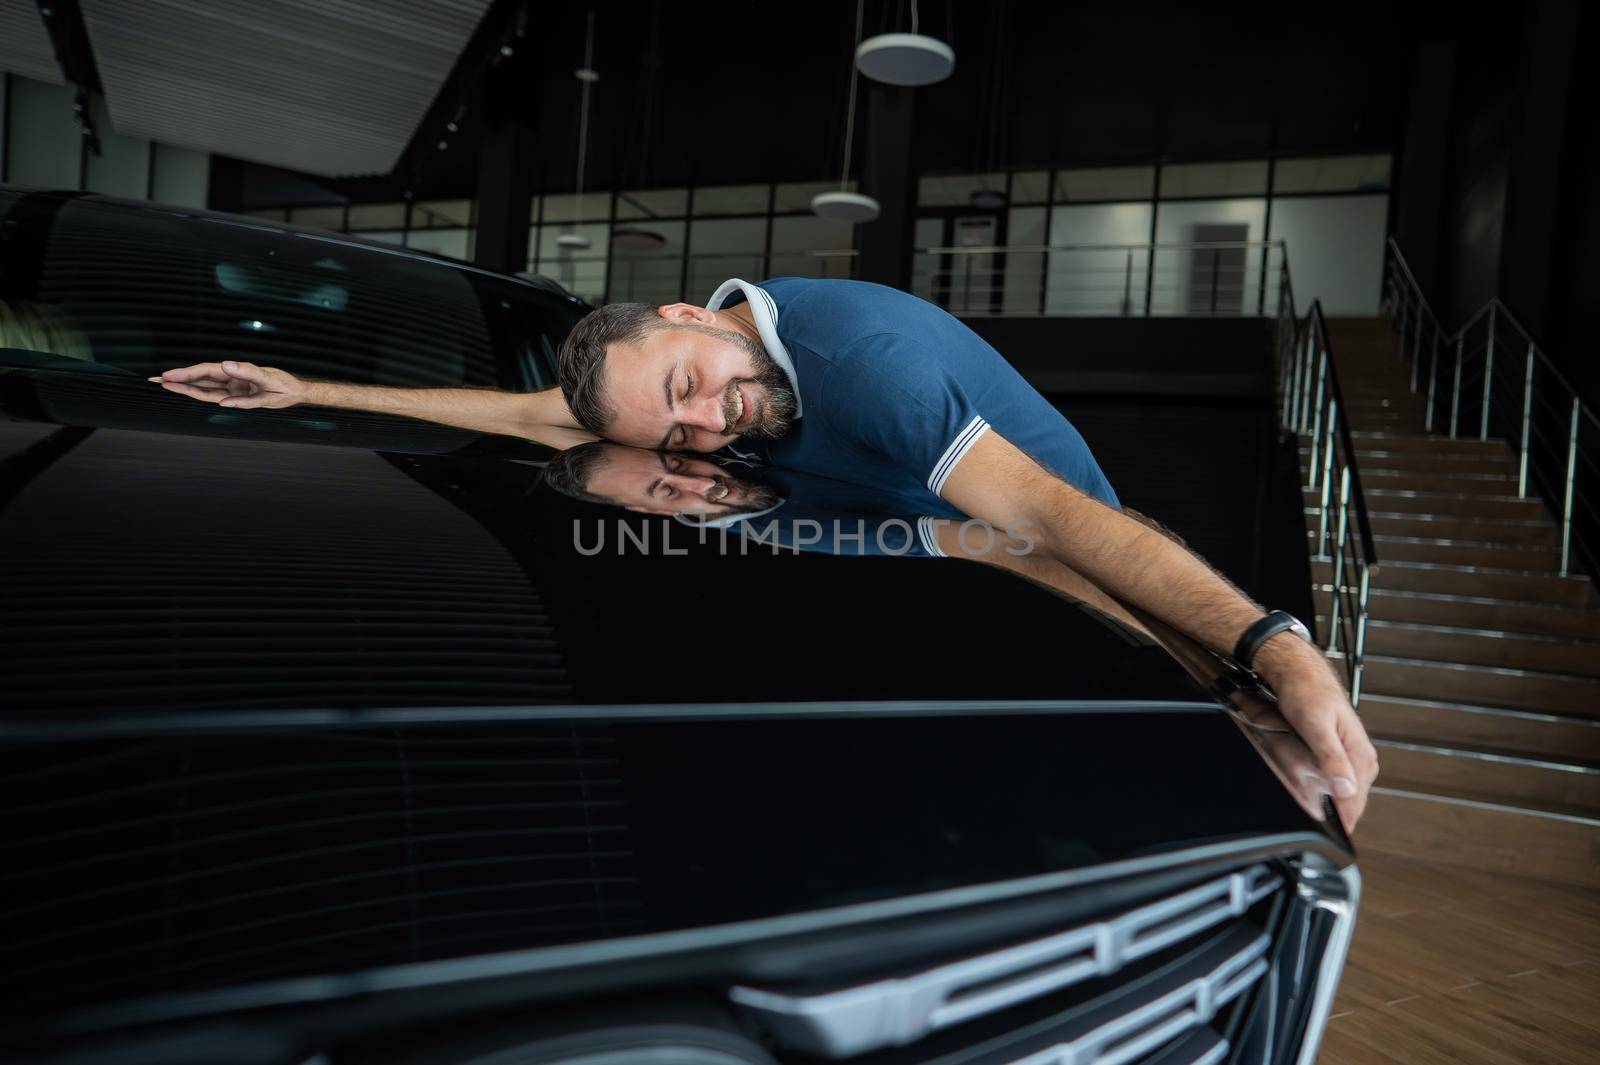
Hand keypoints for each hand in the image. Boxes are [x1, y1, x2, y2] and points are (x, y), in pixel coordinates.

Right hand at [150, 361, 305, 409]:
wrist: (295, 392)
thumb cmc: (284, 386)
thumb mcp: (268, 380)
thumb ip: (247, 373)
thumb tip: (224, 365)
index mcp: (237, 372)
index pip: (206, 372)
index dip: (187, 373)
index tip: (169, 375)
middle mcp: (231, 377)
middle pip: (200, 377)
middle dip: (179, 378)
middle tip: (156, 379)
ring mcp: (232, 385)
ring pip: (203, 386)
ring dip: (184, 386)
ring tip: (164, 384)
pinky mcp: (234, 393)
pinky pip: (213, 394)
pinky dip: (198, 393)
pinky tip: (182, 390)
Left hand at [1253, 633, 1379, 830]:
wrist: (1300, 671)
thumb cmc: (1306, 693)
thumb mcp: (1315, 726)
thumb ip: (1331, 759)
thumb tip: (1347, 791)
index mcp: (1362, 756)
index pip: (1354, 804)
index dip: (1340, 823)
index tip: (1324, 836)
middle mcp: (1361, 759)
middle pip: (1348, 802)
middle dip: (1330, 812)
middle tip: (1307, 814)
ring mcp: (1351, 757)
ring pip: (1340, 793)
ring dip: (1324, 800)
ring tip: (1306, 799)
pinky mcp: (1338, 754)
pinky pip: (1333, 781)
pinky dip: (1321, 788)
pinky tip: (1308, 787)